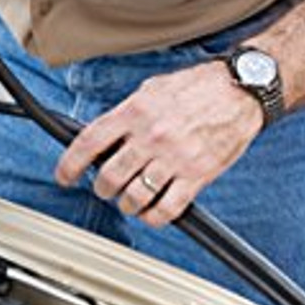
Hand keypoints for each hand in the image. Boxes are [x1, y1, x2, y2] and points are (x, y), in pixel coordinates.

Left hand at [54, 61, 262, 224]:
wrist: (240, 89)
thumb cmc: (195, 88)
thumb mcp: (150, 90)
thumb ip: (125, 114)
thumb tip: (101, 137)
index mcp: (134, 112)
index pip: (88, 142)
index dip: (70, 164)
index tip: (64, 176)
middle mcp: (150, 136)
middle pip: (109, 176)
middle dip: (100, 188)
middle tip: (103, 187)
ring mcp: (174, 157)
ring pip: (134, 196)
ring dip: (125, 204)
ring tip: (127, 200)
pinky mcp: (198, 174)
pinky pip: (167, 208)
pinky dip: (153, 217)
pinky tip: (150, 212)